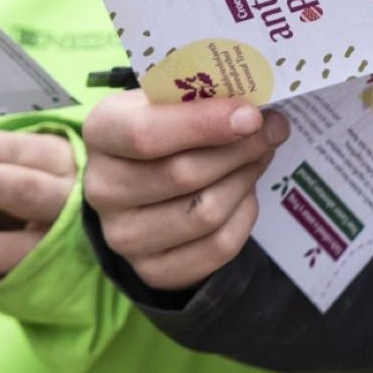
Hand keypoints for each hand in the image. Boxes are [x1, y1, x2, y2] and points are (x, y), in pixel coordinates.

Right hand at [81, 93, 288, 292]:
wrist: (141, 187)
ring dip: (245, 180)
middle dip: (239, 151)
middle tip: (271, 131)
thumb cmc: (162, 131)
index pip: (146, 134)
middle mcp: (102, 189)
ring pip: (205, 212)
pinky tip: (246, 194)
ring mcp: (124, 237)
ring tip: (259, 157)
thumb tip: (258, 111)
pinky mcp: (152, 271)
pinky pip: (217, 247)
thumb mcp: (166, 103)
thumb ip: (201, 100)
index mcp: (100, 133)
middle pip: (183, 174)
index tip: (251, 116)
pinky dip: (243, 217)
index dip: (204, 124)